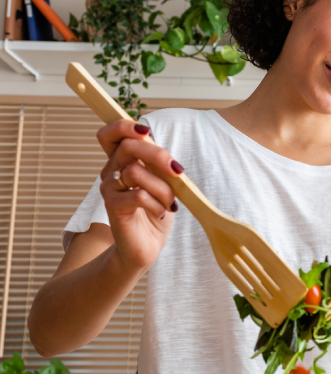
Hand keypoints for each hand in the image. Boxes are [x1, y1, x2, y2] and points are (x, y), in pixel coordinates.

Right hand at [97, 120, 183, 271]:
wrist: (145, 247)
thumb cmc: (155, 213)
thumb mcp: (162, 184)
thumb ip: (159, 166)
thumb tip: (167, 156)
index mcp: (122, 162)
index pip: (111, 134)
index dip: (125, 126)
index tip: (146, 132)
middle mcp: (111, 172)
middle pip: (128, 146)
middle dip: (158, 155)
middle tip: (177, 172)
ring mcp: (110, 189)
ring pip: (136, 171)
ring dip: (162, 188)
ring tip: (169, 203)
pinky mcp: (113, 207)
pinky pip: (139, 195)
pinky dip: (157, 204)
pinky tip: (161, 213)